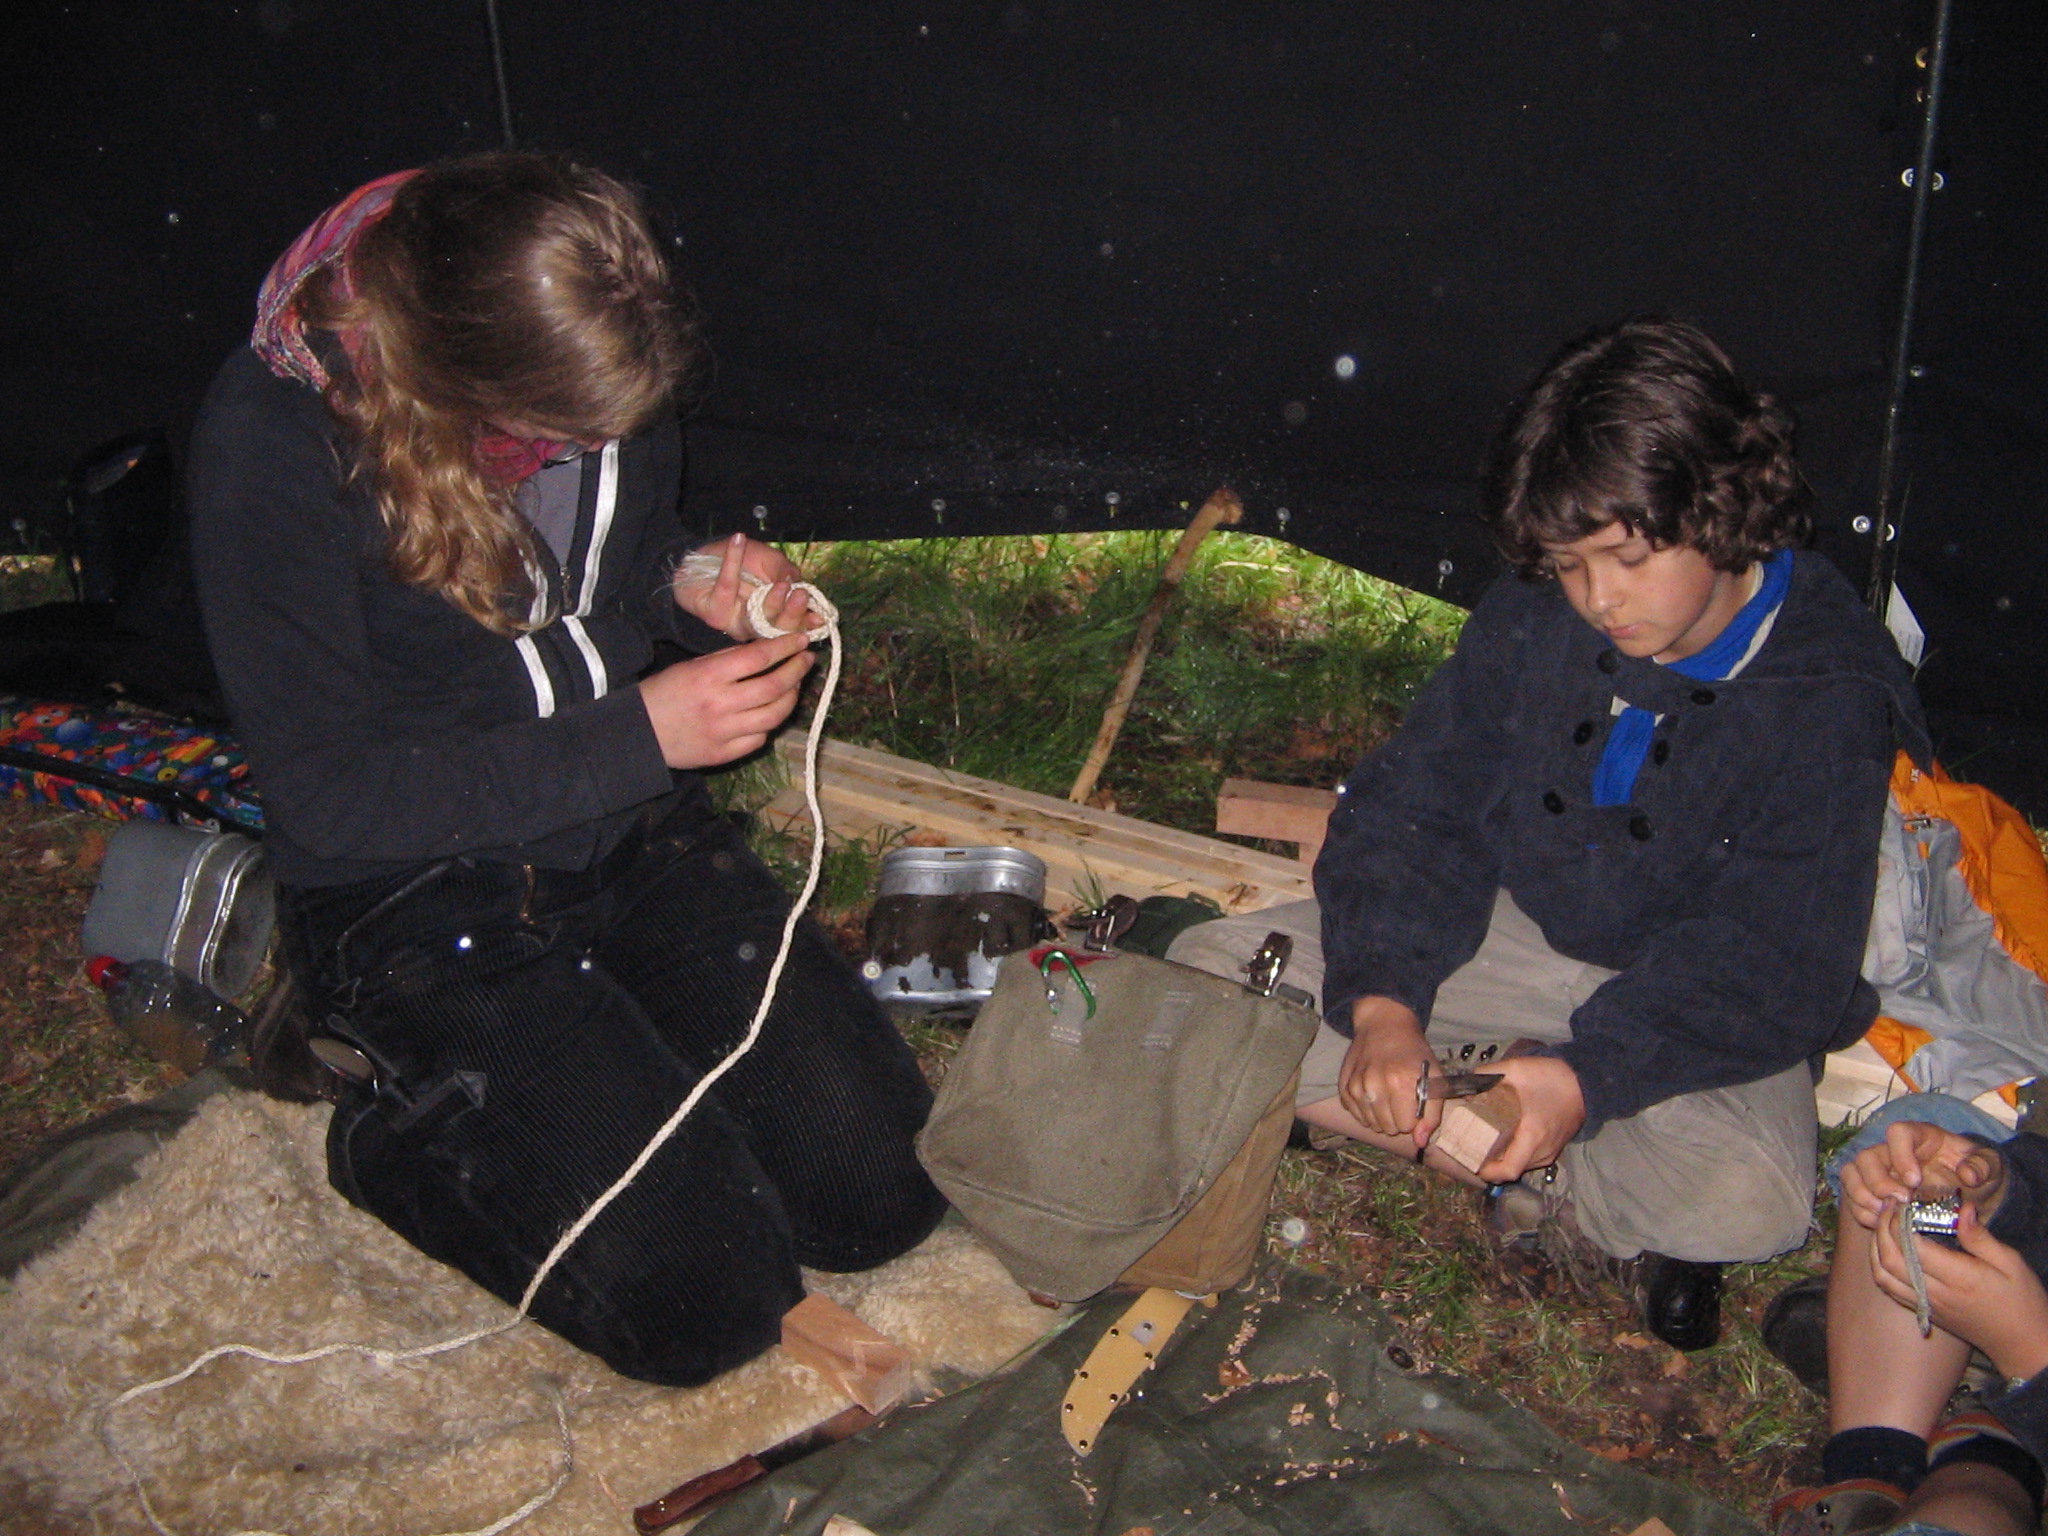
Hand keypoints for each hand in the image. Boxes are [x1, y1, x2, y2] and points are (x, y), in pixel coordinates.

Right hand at [637, 630, 813, 768]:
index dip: (785, 647)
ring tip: (794, 686)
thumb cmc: (664, 693)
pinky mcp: (724, 754)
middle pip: (774, 687)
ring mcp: (724, 733)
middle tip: (805, 661)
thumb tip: (765, 651)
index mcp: (709, 676)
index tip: (800, 641)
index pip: (758, 658)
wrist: (638, 734)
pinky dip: (769, 724)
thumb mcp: (690, 666)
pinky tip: (770, 712)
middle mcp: (720, 705)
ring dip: (791, 698)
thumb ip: (727, 661)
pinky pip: (759, 738)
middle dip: (796, 671)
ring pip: (774, 716)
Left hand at [674, 532, 815, 640]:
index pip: (795, 623)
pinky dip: (733, 560)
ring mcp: (736, 621)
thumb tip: (797, 585)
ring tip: (781, 585)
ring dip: (771, 601)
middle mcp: (757, 623)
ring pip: (757, 618)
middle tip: (800, 596)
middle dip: (792, 614)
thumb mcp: (768, 560)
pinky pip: (726, 585)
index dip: (808, 623)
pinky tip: (739, 540)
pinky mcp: (715, 612)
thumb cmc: (739, 562)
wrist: (697, 563)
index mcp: (774, 613)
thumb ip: (783, 571)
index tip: (820, 617)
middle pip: (779, 628)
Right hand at [1338, 997, 1435, 1151]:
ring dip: (1381, 1116)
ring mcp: (1357, 1086)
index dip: (1413, 1117)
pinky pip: (1356, 1116)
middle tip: (1400, 1098)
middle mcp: (1375, 1085)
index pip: (1406, 1126)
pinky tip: (1373, 1094)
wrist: (1384, 1025)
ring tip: (1387, 1095)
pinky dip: (1366, 1111)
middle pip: (1388, 1128)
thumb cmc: (1413, 1053)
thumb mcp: (1434, 1077)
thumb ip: (1431, 1113)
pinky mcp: (1344, 1086)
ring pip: (1371, 1125)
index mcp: (1402, 1082)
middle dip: (1397, 1118)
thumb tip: (1419, 1141)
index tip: (1413, 1102)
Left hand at [1474, 1054, 1584, 1184]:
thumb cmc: (1552, 1077)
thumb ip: (1487, 1075)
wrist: (1584, 1081)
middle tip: (1471, 1152)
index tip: (1473, 1163)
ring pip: (1522, 1166)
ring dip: (1503, 1161)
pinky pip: (1531, 1159)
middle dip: (1491, 1166)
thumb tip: (1465, 1085)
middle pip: (1512, 1171)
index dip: (1489, 1173)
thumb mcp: (1515, 1069)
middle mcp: (1542, 1150)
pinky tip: (1504, 1141)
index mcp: (1532, 1135)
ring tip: (1484, 1146)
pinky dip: (1515, 1155)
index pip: (1509, 1170)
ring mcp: (1550, 1151)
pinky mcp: (1554, 1148)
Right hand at [1840, 1121, 2006, 1232]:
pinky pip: (1851, 1196)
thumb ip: (1983, 1166)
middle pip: (1868, 1156)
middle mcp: (1892, 1151)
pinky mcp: (1871, 1190)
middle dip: (1878, 1182)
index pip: (1897, 1133)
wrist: (1970, 1193)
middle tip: (1900, 1202)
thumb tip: (1968, 1175)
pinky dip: (1861, 1211)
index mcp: (1919, 1137)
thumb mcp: (1990, 1166)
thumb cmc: (1977, 1173)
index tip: (1915, 1181)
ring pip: (1852, 1174)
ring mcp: (1878, 1171)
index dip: (1900, 1155)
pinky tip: (1879, 1223)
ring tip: (1884, 1215)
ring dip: (1863, 1196)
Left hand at [1871, 1200, 2047, 1382]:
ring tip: (1883, 1224)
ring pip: (1883, 1276)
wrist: (2022, 1343)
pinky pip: (1890, 1290)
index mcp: (1959, 1278)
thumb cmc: (2022, 1301)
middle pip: (1890, 1259)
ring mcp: (1927, 1305)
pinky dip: (1879, 1266)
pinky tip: (1885, 1250)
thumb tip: (1961, 1208)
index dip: (1900, 1221)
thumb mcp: (2011, 1263)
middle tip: (1888, 1206)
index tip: (1902, 1202)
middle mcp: (1936, 1293)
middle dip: (1882, 1229)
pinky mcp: (1924, 1313)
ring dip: (1875, 1247)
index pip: (1913, 1246)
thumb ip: (1980, 1237)